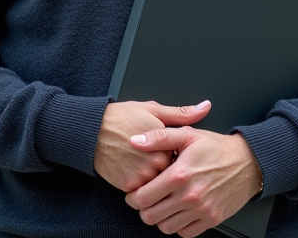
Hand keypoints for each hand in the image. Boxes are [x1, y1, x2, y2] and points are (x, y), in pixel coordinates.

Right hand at [94, 100, 210, 191]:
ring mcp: (141, 176)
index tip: (165, 146)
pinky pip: (142, 190)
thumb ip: (181, 113)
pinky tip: (132, 167)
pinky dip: (139, 183)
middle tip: (149, 154)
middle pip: (169, 172)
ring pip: (157, 183)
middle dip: (163, 166)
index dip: (173, 152)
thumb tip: (205, 107)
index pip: (181, 157)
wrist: (91, 130)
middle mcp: (155, 162)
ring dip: (152, 176)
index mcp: (165, 143)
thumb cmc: (122, 117)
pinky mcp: (128, 185)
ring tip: (140, 161)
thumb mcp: (153, 110)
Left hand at [124, 127, 261, 237]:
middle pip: (150, 216)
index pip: (143, 197)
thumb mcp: (187, 135)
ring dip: (160, 218)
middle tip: (147, 199)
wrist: (248, 161)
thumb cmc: (216, 148)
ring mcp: (201, 210)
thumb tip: (135, 140)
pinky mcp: (211, 219)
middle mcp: (189, 196)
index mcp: (179, 174)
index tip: (135, 192)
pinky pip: (185, 233)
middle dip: (144, 209)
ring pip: (166, 228)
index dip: (133, 196)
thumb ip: (159, 138)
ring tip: (163, 205)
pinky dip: (178, 226)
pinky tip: (179, 212)